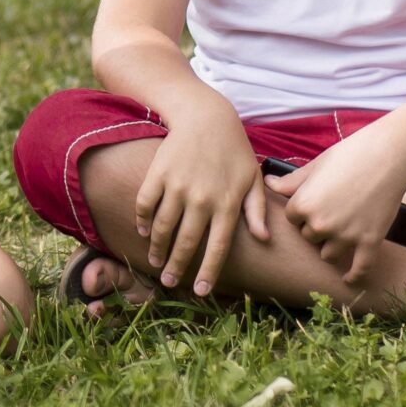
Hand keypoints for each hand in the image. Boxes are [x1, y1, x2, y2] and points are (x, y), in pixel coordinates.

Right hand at [132, 110, 272, 298]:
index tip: (201, 291)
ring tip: (156, 262)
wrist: (206, 116)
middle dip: (177, 268)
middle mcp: (202, 198)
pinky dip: (143, 221)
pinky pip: (145, 204)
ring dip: (157, 249)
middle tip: (170, 282)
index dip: (208, 272)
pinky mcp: (158, 174)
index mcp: (227, 203)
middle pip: (186, 243)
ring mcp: (178, 186)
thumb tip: (263, 239)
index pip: (217, 247)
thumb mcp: (253, 178)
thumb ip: (257, 210)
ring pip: (162, 228)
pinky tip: (145, 232)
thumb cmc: (234, 149)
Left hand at [269, 134, 405, 283]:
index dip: (303, 211)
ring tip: (341, 234)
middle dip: (317, 228)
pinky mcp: (370, 242)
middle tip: (333, 211)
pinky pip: (359, 268)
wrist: (389, 156)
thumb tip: (268, 183)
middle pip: (309, 237)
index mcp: (303, 205)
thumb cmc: (350, 155)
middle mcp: (321, 224)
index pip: (292, 219)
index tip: (316, 200)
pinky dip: (354, 276)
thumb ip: (291, 182)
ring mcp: (346, 236)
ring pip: (328, 254)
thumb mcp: (315, 166)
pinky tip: (349, 280)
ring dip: (332, 247)